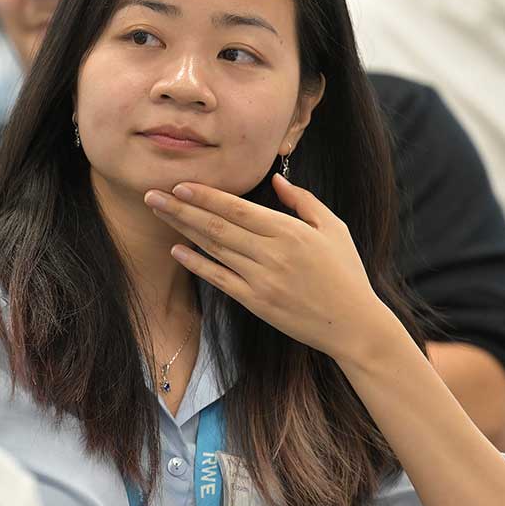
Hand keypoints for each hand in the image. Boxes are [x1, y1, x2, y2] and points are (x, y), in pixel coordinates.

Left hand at [144, 174, 395, 360]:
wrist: (353, 325)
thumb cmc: (346, 273)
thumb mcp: (334, 229)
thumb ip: (303, 202)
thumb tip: (277, 181)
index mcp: (290, 231)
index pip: (238, 208)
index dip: (206, 196)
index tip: (180, 184)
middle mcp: (271, 253)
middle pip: (217, 225)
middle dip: (181, 208)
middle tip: (152, 194)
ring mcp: (261, 279)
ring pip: (214, 248)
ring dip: (182, 229)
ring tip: (159, 214)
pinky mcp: (256, 302)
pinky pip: (219, 279)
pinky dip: (196, 264)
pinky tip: (176, 251)